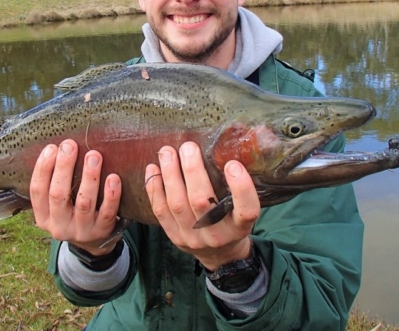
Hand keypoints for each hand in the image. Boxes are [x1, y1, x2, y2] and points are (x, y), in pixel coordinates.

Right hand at [30, 139, 122, 255]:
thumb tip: (61, 146)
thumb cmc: (73, 211)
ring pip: (84, 203)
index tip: (52, 147)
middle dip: (64, 167)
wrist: (94, 243)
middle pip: (58, 195)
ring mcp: (81, 231)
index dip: (43, 168)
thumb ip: (56, 181)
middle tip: (70, 145)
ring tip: (93, 155)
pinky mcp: (102, 231)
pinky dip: (111, 195)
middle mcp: (59, 226)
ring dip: (89, 177)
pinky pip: (107, 212)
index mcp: (43, 217)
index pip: (37, 191)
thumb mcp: (58, 203)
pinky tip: (113, 178)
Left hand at [144, 141, 259, 269]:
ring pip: (177, 204)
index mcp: (239, 228)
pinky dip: (154, 188)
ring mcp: (192, 237)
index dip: (241, 188)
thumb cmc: (233, 221)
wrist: (220, 255)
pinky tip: (152, 168)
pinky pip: (160, 211)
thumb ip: (238, 186)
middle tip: (188, 146)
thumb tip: (231, 143)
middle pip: (202, 202)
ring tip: (167, 152)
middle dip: (193, 171)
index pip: (246, 211)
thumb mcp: (243, 209)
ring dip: (170, 175)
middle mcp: (216, 235)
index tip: (232, 164)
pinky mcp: (174, 237)